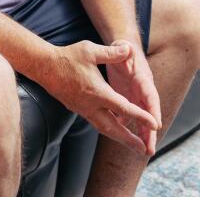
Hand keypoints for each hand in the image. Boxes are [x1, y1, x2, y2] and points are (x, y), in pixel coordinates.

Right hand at [41, 40, 158, 155]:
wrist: (45, 67)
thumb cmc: (68, 57)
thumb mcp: (90, 51)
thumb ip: (111, 53)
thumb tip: (129, 49)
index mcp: (97, 92)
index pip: (123, 108)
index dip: (140, 116)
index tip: (154, 124)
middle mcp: (91, 105)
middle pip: (113, 128)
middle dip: (130, 140)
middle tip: (144, 150)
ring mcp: (83, 109)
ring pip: (104, 128)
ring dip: (120, 138)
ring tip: (133, 145)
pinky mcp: (79, 109)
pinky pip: (97, 124)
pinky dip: (109, 130)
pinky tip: (115, 130)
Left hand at [104, 39, 161, 156]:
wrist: (122, 48)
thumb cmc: (123, 47)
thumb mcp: (122, 46)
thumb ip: (123, 49)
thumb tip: (127, 48)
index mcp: (142, 79)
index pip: (150, 96)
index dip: (154, 110)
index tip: (157, 125)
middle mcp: (142, 90)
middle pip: (148, 113)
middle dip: (151, 131)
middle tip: (151, 149)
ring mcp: (136, 96)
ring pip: (140, 117)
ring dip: (143, 134)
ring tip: (145, 152)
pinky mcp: (127, 98)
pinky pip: (128, 115)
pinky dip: (128, 127)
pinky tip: (127, 141)